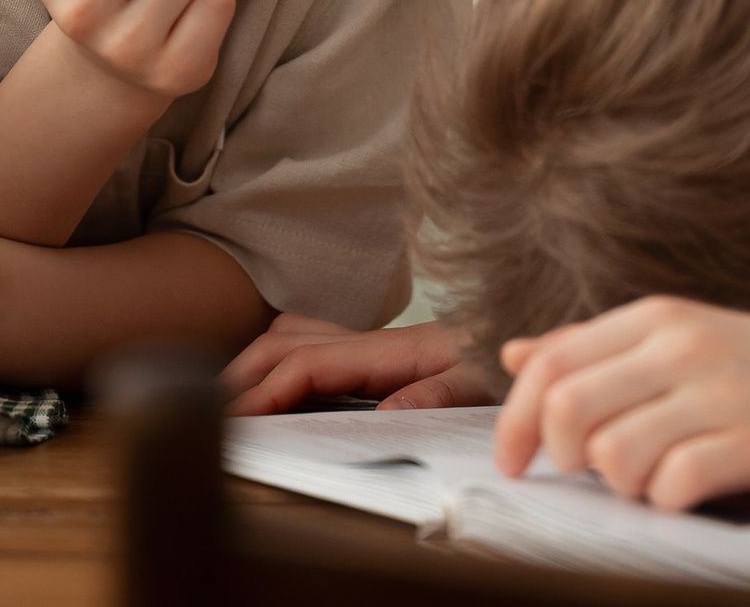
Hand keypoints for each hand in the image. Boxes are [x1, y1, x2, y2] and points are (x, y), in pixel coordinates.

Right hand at [220, 315, 495, 414]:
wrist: (537, 341)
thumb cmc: (512, 361)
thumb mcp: (483, 381)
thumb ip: (436, 392)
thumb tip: (383, 414)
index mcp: (393, 349)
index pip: (307, 363)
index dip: (265, 390)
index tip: (233, 417)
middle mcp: (376, 340)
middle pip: (284, 341)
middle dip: (242, 372)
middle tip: (212, 412)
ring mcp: (376, 344)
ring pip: (295, 333)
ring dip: (257, 359)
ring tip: (231, 398)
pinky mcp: (382, 353)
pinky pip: (316, 342)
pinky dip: (283, 356)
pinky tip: (279, 383)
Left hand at [493, 297, 749, 509]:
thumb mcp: (677, 338)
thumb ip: (595, 347)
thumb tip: (514, 355)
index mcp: (655, 318)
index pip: (552, 362)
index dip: (515, 419)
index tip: (514, 463)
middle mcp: (682, 346)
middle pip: (570, 407)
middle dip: (563, 454)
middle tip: (588, 472)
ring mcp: (721, 393)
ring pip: (616, 452)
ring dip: (621, 483)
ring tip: (651, 478)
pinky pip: (676, 483)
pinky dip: (666, 500)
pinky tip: (686, 492)